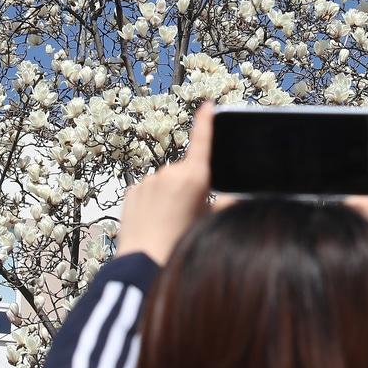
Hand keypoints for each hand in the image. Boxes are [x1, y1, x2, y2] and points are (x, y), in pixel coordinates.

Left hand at [115, 103, 215, 265]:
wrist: (144, 262)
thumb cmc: (181, 244)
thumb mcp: (209, 223)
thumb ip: (225, 206)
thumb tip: (234, 198)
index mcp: (194, 176)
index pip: (202, 141)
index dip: (206, 121)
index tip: (207, 105)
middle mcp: (170, 172)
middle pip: (186, 172)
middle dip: (190, 186)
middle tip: (190, 214)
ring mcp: (148, 180)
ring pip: (166, 182)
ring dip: (170, 195)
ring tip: (170, 223)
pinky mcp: (133, 191)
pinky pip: (148, 191)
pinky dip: (153, 202)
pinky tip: (154, 222)